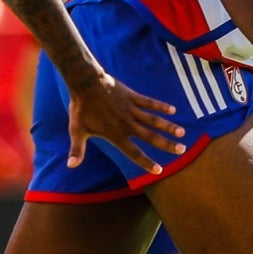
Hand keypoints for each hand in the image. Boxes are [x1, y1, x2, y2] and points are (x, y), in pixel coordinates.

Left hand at [66, 73, 185, 175]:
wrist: (86, 83)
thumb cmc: (81, 108)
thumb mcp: (77, 131)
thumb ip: (77, 150)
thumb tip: (70, 166)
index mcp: (115, 134)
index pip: (134, 153)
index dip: (146, 163)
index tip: (159, 170)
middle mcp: (127, 123)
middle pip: (151, 137)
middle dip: (167, 145)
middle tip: (182, 151)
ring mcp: (131, 109)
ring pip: (153, 120)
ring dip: (168, 126)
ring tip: (182, 133)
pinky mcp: (132, 96)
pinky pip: (150, 102)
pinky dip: (161, 106)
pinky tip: (172, 110)